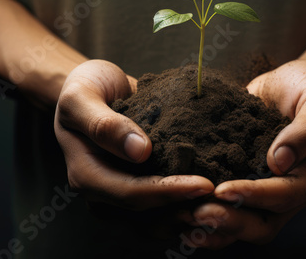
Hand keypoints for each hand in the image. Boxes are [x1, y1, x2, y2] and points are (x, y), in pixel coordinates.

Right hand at [54, 60, 213, 210]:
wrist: (92, 86)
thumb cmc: (83, 88)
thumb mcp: (81, 98)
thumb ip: (104, 124)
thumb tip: (140, 151)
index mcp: (86, 176)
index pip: (130, 194)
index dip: (168, 193)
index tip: (204, 184)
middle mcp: (104, 192)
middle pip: (148, 214)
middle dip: (186, 208)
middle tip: (224, 200)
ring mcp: (122, 191)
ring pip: (158, 218)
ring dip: (190, 213)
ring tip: (225, 205)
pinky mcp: (139, 184)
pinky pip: (164, 204)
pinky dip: (187, 202)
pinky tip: (214, 195)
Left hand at [179, 59, 305, 247]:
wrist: (294, 82)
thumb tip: (280, 161)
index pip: (283, 196)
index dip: (253, 196)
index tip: (223, 191)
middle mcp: (287, 189)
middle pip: (263, 224)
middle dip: (230, 221)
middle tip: (198, 213)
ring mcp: (264, 188)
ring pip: (243, 222)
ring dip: (215, 225)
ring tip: (184, 217)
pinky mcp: (243, 178)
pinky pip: (228, 206)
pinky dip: (208, 214)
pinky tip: (181, 212)